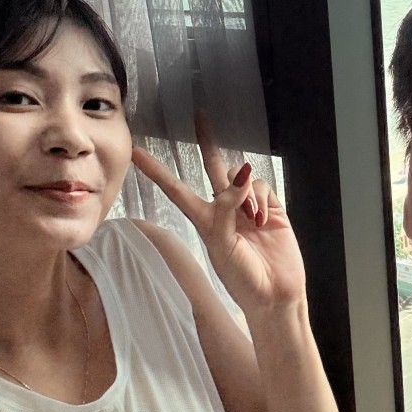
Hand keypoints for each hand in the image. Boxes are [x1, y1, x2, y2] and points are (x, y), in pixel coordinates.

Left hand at [129, 116, 304, 313]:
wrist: (274, 296)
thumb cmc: (241, 279)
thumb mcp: (222, 245)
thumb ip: (227, 208)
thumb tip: (241, 175)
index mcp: (204, 220)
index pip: (175, 189)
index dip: (156, 171)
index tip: (137, 153)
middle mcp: (224, 208)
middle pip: (213, 166)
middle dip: (208, 141)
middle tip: (200, 115)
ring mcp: (249, 205)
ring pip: (241, 177)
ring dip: (245, 193)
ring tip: (252, 222)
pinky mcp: (272, 207)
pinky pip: (262, 186)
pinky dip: (262, 199)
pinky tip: (263, 221)